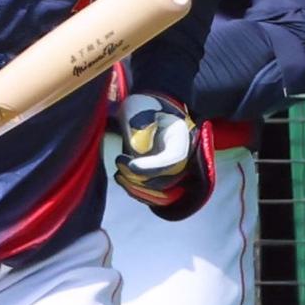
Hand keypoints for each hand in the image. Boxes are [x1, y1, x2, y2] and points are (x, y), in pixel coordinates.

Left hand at [112, 93, 205, 210]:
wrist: (147, 114)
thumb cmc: (142, 108)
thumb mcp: (138, 107)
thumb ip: (138, 124)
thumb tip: (139, 148)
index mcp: (181, 138)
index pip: (173, 159)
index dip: (152, 166)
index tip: (130, 164)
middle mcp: (185, 159)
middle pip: (166, 180)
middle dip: (138, 176)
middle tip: (119, 160)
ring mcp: (176, 173)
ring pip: (159, 194)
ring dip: (135, 187)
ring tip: (119, 173)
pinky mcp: (164, 181)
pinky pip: (154, 198)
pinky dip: (137, 193)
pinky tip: (122, 179)